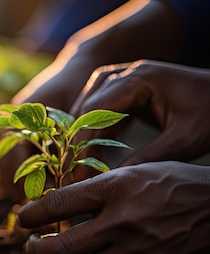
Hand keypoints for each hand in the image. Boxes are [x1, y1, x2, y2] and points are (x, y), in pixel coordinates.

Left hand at [17, 161, 209, 253]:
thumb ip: (98, 188)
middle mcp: (123, 221)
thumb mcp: (134, 171)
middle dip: (38, 249)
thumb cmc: (176, 182)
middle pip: (64, 247)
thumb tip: (60, 201)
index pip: (59, 204)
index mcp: (116, 188)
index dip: (32, 214)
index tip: (23, 217)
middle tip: (33, 244)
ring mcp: (138, 250)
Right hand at [70, 60, 209, 165]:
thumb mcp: (184, 140)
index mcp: (142, 78)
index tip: (72, 165)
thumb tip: (111, 180)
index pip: (96, 107)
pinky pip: (104, 108)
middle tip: (69, 168)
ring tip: (76, 162)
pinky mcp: (133, 91)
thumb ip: (147, 158)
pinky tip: (91, 151)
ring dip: (83, 133)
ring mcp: (130, 79)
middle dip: (76, 137)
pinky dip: (97, 129)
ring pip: (91, 105)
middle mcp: (130, 73)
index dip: (80, 138)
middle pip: (88, 104)